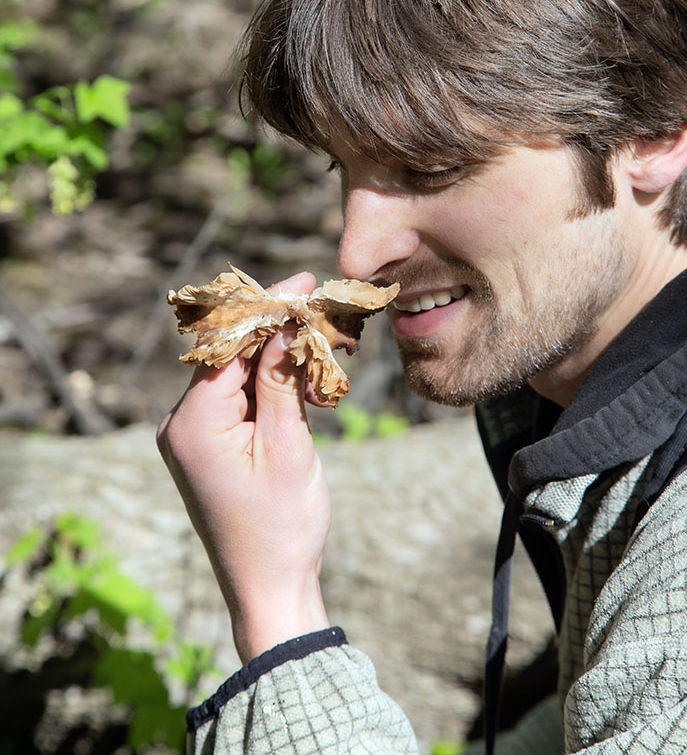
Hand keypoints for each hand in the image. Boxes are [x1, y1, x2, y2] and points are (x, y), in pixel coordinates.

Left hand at [157, 272, 330, 662]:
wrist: (269, 589)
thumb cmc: (281, 526)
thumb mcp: (288, 446)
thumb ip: (279, 380)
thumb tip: (284, 321)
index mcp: (191, 423)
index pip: (228, 344)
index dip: (267, 309)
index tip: (303, 281)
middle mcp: (180, 424)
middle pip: (229, 355)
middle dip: (275, 330)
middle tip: (319, 309)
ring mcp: (191, 436)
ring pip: (236, 375)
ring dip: (276, 359)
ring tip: (322, 347)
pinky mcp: (208, 446)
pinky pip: (237, 400)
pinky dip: (269, 387)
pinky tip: (304, 381)